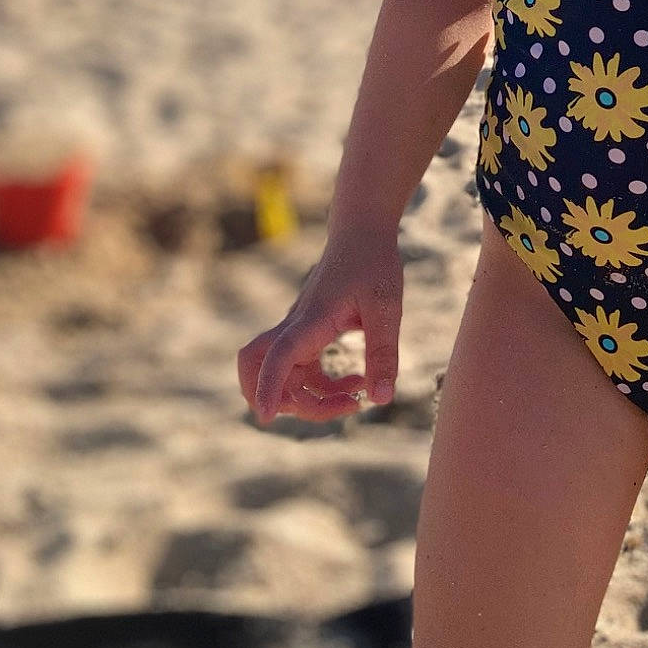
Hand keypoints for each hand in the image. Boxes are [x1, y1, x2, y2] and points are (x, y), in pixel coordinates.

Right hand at [236, 229, 403, 424]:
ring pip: (282, 377)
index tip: (263, 417)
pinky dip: (322, 386)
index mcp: (310, 320)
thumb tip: (380, 399)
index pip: (276, 357)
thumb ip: (382, 353)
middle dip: (290, 404)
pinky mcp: (307, 334)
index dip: (266, 388)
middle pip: (261, 372)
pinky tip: (358, 381)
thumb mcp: (386, 308)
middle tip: (339, 404)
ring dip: (311, 399)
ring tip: (356, 398)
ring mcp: (298, 332)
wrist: (362, 230)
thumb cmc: (374, 262)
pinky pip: (301, 371)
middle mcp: (296, 328)